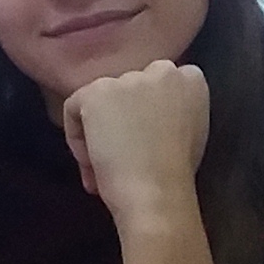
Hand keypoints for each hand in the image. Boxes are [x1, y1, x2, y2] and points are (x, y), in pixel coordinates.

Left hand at [61, 59, 210, 228]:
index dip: (145, 110)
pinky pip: (73, 108)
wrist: (157, 193)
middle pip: (127, 89)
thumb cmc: (175, 174)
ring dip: (98, 130)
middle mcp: (162, 70)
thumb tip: (143, 115)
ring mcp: (129, 78)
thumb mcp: (188, 133)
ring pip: (100, 100)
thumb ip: (171, 112)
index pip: (158, 82)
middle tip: (122, 153)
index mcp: (191, 80)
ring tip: (105, 166)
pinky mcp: (98, 91)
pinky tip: (92, 163)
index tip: (143, 137)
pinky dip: (76, 136)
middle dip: (120, 118)